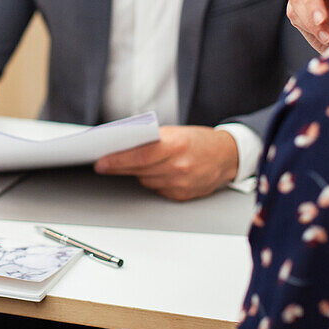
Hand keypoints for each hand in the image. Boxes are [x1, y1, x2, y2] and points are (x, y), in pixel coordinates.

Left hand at [93, 126, 237, 200]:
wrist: (227, 156)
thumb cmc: (199, 140)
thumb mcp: (175, 132)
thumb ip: (151, 140)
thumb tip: (122, 146)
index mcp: (176, 144)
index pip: (139, 155)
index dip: (117, 160)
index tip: (101, 162)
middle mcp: (179, 166)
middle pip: (139, 169)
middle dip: (118, 167)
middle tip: (103, 164)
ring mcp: (182, 183)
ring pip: (146, 181)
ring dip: (136, 173)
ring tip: (127, 165)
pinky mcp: (183, 196)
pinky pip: (157, 189)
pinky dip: (152, 181)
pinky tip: (152, 173)